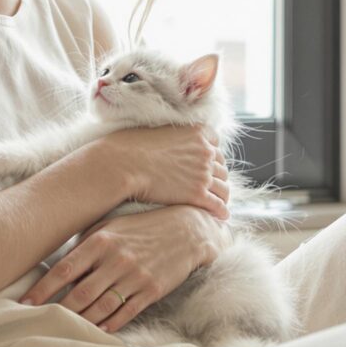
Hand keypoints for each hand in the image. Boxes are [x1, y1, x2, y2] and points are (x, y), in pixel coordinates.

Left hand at [19, 204, 209, 332]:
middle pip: (79, 294)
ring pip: (100, 307)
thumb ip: (87, 242)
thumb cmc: (141, 226)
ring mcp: (134, 276)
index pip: (64, 269)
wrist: (186, 229)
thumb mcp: (111, 225)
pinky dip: (109, 324)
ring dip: (80, 321)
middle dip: (56, 311)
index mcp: (101, 240)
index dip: (42, 288)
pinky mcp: (152, 290)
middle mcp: (116, 259)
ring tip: (62, 330)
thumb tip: (60, 264)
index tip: (24, 302)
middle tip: (37, 323)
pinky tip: (96, 330)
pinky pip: (125, 313)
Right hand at [104, 124, 230, 219]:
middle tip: (211, 185)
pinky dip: (221, 211)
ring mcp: (203, 174)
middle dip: (217, 175)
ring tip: (217, 202)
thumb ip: (173, 134)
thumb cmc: (130, 146)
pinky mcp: (197, 195)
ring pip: (223, 187)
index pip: (215, 142)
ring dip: (221, 194)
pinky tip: (219, 216)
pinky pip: (218, 206)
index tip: (206, 162)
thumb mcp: (157, 130)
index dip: (211, 153)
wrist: (122, 165)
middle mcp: (205, 152)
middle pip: (221, 166)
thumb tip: (170, 141)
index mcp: (197, 132)